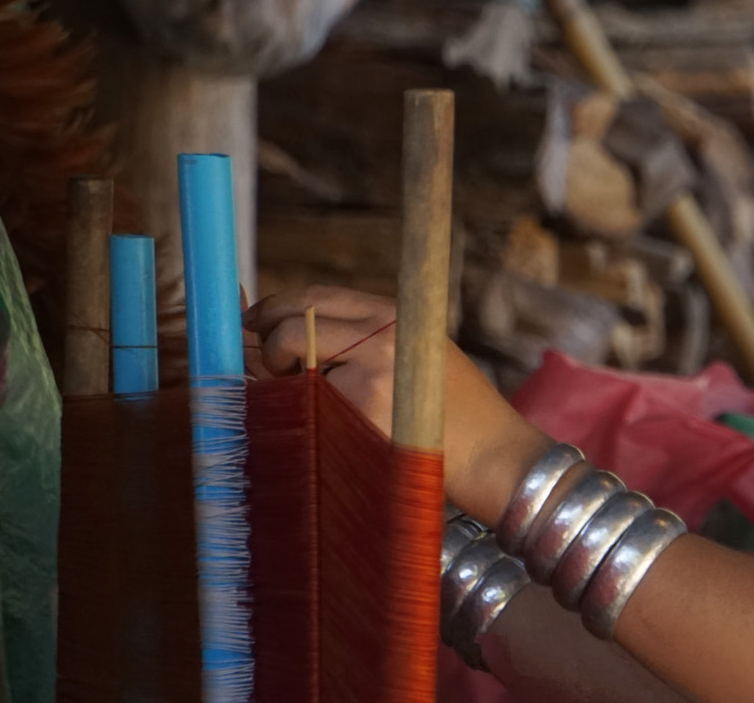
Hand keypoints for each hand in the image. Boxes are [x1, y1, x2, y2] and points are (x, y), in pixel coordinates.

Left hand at [242, 285, 550, 518]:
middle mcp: (381, 330)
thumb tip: (285, 335)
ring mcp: (370, 366)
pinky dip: (299, 416)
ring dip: (280, 383)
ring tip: (312, 409)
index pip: (314, 296)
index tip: (254, 326)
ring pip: (287, 356)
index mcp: (394, 314)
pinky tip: (328, 433)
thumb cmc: (457, 418)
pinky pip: (302, 403)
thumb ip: (362, 342)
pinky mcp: (361, 405)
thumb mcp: (417, 358)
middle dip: (264, 343)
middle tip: (268, 372)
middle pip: (291, 319)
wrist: (498, 459)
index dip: (275, 310)